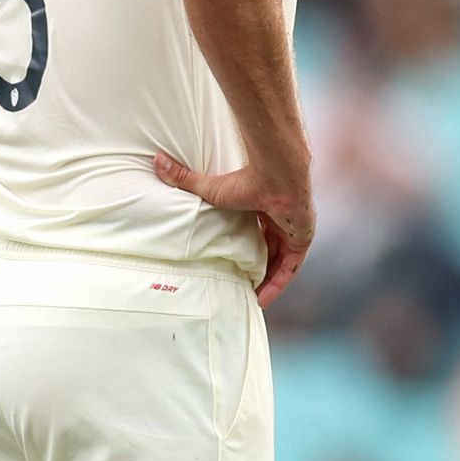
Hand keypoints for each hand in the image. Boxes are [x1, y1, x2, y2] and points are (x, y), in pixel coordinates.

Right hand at [155, 152, 314, 307]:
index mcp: (265, 208)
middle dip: (258, 270)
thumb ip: (185, 180)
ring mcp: (294, 229)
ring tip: (250, 299)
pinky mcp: (302, 238)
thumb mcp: (210, 188)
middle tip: (242, 288)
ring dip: (268, 281)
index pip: (259, 234)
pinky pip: (292, 267)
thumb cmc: (246, 179)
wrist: (276, 175)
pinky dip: (279, 282)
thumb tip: (157, 161)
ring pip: (282, 261)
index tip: (234, 266)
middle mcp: (282, 219)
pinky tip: (263, 298)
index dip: (248, 251)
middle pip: (271, 250)